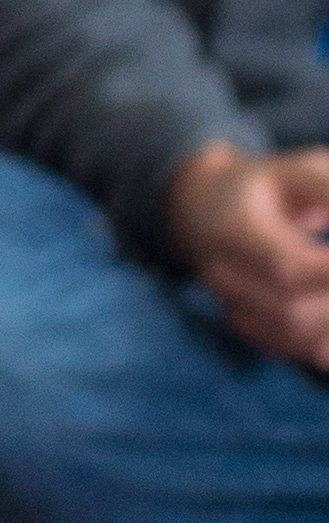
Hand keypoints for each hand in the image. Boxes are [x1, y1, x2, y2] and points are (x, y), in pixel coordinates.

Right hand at [173, 143, 328, 370]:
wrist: (206, 209)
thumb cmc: (268, 186)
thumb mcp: (299, 171)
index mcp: (233, 228)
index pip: (286, 265)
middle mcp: (223, 273)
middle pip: (291, 311)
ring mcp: (231, 305)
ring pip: (293, 337)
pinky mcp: (247, 326)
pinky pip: (292, 350)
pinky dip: (327, 344)